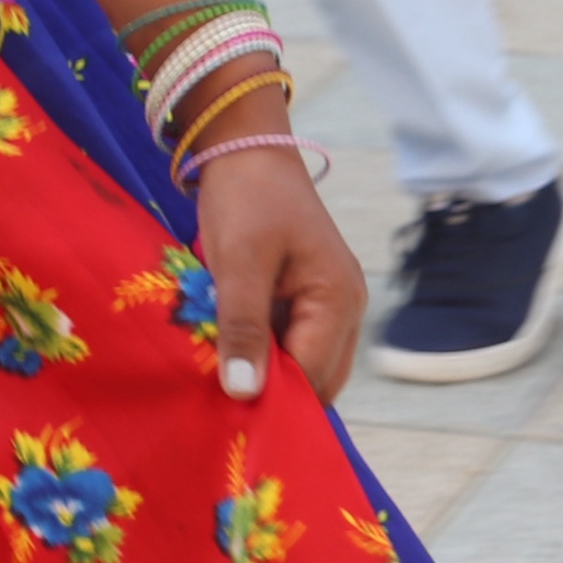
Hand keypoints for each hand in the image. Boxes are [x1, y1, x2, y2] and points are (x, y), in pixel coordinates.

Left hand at [193, 142, 363, 405]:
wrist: (245, 147)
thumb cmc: (246, 198)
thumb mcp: (238, 263)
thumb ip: (243, 328)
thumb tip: (245, 394)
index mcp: (339, 300)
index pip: (313, 376)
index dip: (273, 398)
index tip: (227, 415)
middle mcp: (345, 308)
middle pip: (315, 378)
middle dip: (272, 390)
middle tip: (218, 400)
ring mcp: (327, 303)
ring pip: (300, 363)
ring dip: (264, 370)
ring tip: (217, 374)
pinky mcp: (304, 297)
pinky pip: (288, 340)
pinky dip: (260, 349)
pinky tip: (225, 349)